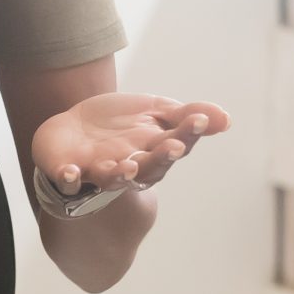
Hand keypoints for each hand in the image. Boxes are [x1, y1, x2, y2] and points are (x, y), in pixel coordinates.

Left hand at [32, 95, 228, 194]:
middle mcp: (129, 165)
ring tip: (127, 166)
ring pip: (111, 178)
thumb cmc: (119, 125)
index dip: (187, 134)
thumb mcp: (154, 112)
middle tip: (172, 147)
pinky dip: (69, 178)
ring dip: (119, 175)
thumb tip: (226, 118)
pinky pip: (68, 181)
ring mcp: (98, 171)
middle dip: (160, 158)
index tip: (198, 120)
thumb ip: (185, 116)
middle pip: (148, 167)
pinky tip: (71, 173)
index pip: (175, 144)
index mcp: (153, 151)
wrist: (71, 130)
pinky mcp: (68, 172)